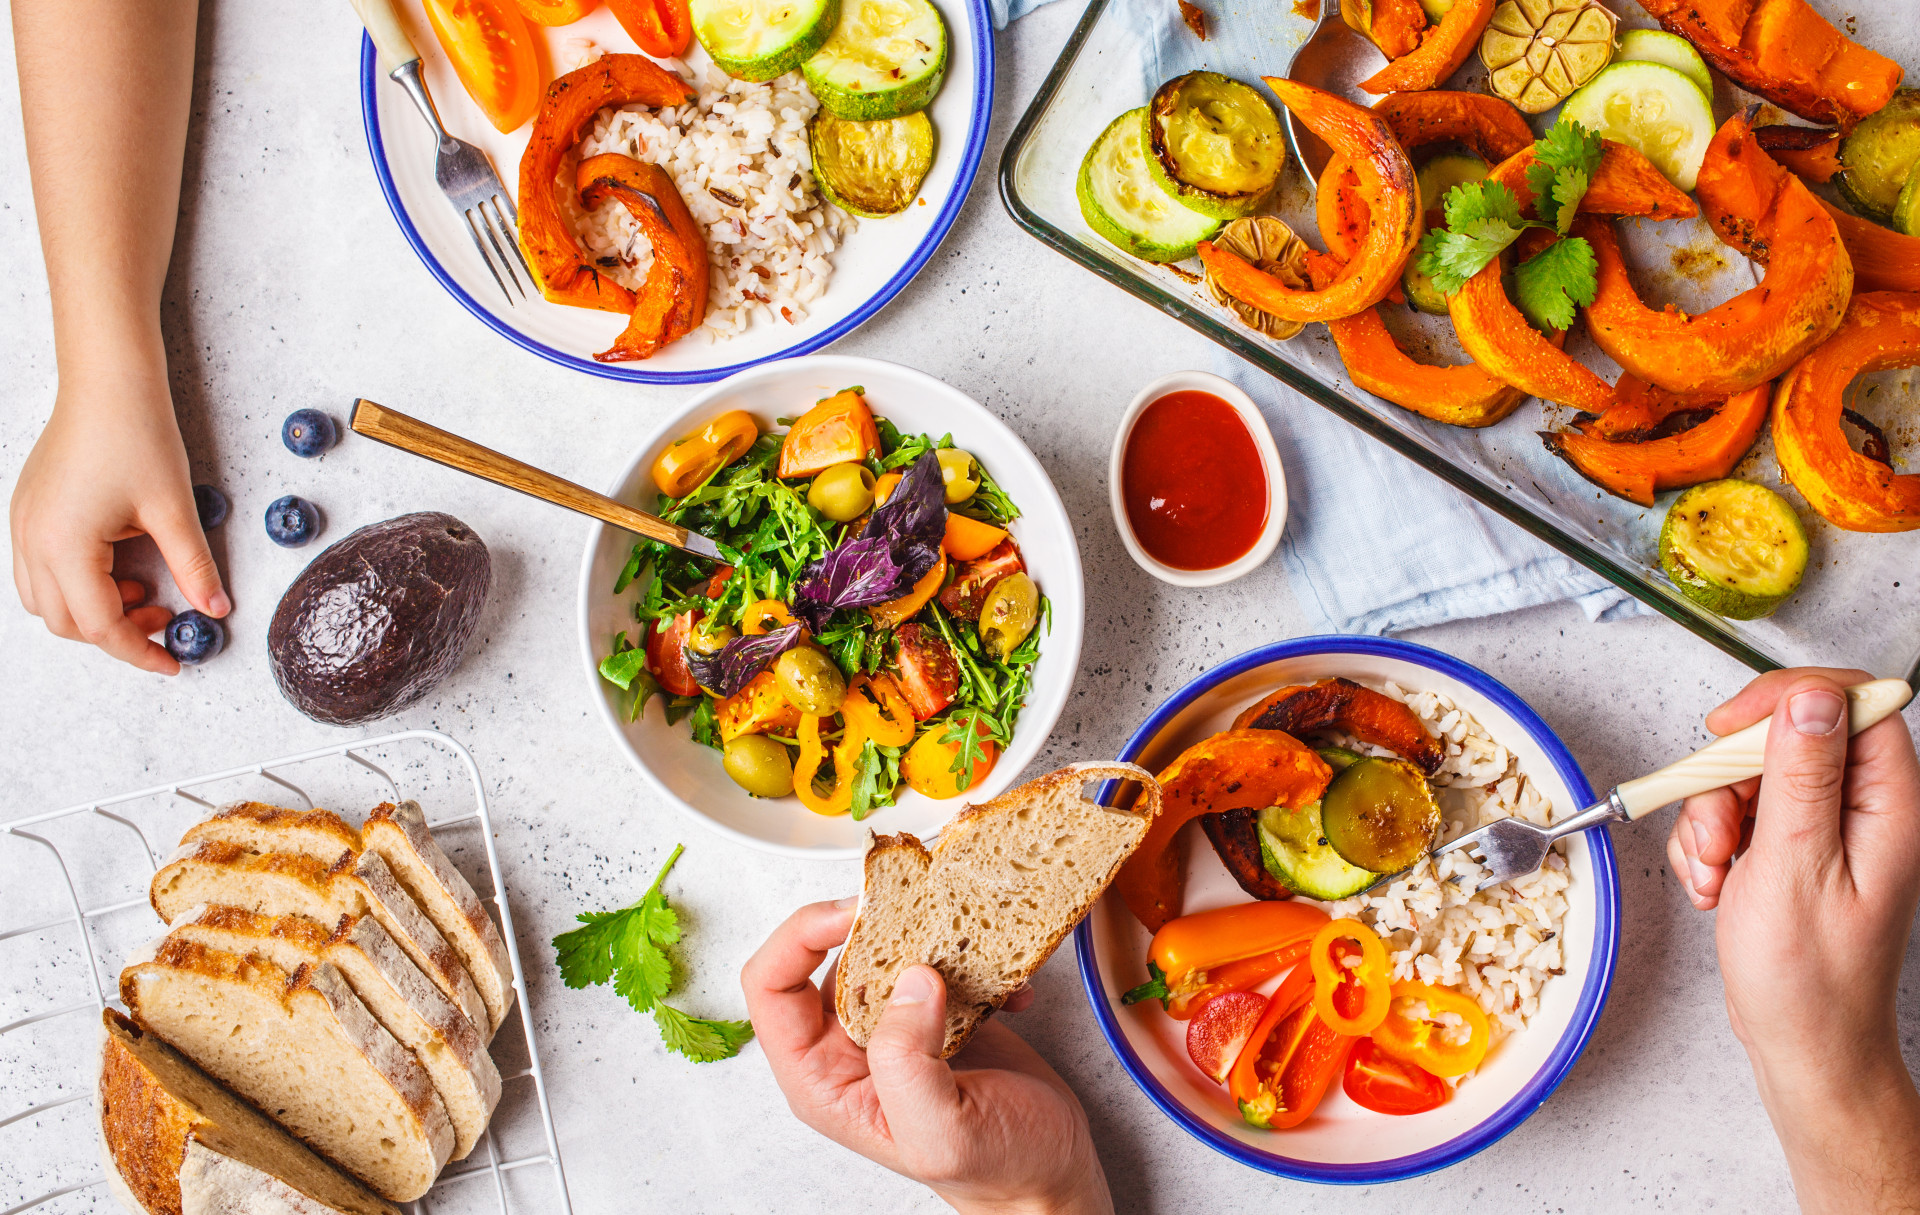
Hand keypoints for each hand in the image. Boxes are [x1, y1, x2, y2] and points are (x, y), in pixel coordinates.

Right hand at [11, 359, 225, 674]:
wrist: (107, 382)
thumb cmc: (136, 435)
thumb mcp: (174, 509)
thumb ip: (193, 567)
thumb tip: (217, 609)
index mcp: (64, 546)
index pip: (100, 625)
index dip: (139, 650)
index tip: (173, 662)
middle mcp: (31, 541)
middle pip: (67, 622)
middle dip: (117, 631)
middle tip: (166, 617)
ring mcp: (22, 526)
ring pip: (46, 600)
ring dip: (93, 609)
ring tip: (145, 589)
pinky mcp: (27, 512)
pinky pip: (40, 570)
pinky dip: (77, 583)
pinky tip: (120, 565)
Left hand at [741, 900, 1111, 1214]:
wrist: (1050, 1178)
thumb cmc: (995, 1173)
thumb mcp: (940, 1133)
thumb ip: (908, 1062)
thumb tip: (909, 980)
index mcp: (823, 1078)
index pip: (772, 986)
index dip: (800, 937)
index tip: (855, 912)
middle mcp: (848, 1047)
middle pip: (829, 954)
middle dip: (877, 923)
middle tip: (923, 907)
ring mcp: (894, 1025)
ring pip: (886, 949)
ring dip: (931, 935)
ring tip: (973, 945)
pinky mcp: (939, 1011)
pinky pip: (939, 959)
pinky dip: (977, 960)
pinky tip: (1009, 988)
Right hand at [1667, 667, 1919, 1211]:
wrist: (1801, 1045)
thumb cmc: (1809, 981)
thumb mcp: (1795, 867)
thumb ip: (1802, 776)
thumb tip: (1810, 699)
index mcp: (1889, 808)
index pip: (1854, 704)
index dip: (1790, 700)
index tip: (1733, 726)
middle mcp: (1864, 812)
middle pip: (1789, 738)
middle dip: (1731, 777)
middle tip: (1717, 826)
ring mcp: (1826, 831)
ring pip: (1752, 776)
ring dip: (1712, 816)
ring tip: (1714, 870)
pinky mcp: (1791, 849)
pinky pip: (1737, 812)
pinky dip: (1709, 843)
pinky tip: (1714, 884)